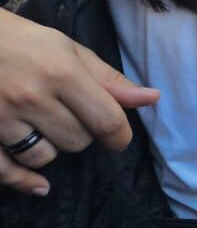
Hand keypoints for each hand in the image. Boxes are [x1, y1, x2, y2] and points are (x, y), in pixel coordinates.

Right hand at [0, 10, 160, 195]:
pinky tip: (39, 185)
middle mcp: (31, 97)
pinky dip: (24, 181)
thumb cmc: (24, 42)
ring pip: (45, 157)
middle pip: (77, 141)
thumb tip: (152, 98)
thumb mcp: (69, 50)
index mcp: (61, 73)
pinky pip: (5, 171)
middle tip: (67, 116)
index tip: (118, 137)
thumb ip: (109, 80)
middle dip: (81, 134)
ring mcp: (1, 117)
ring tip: (40, 127)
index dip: (120, 136)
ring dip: (50, 148)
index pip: (106, 121)